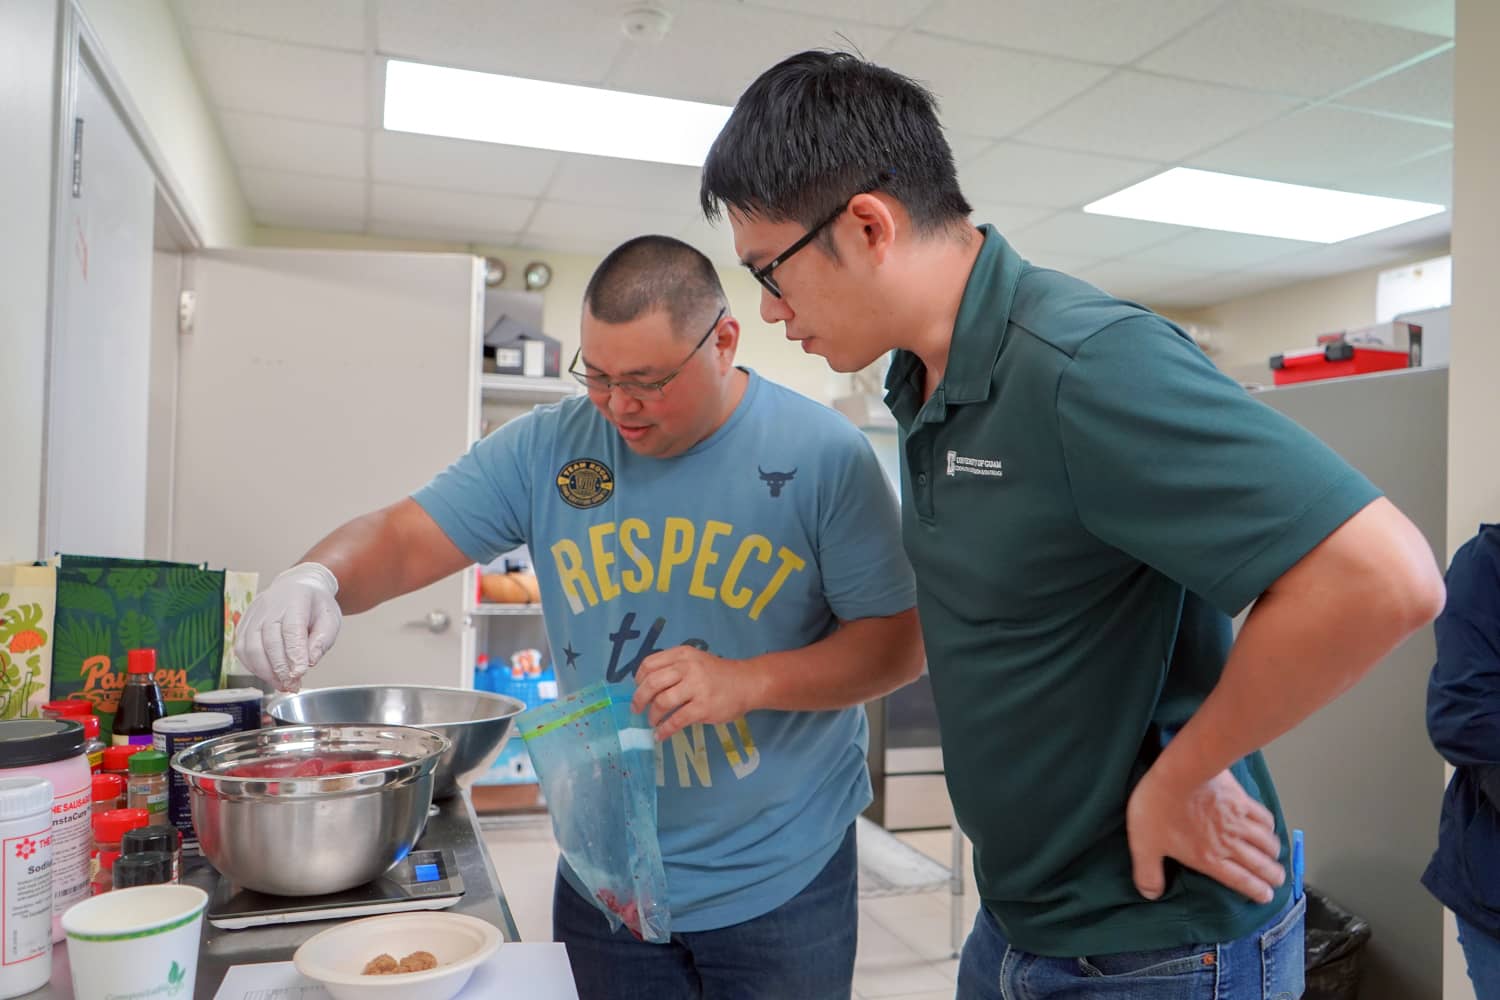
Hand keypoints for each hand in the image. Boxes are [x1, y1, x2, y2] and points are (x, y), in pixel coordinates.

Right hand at [234, 563, 341, 691]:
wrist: (298, 586)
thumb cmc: (315, 605)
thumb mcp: (330, 619)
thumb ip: (322, 640)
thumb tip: (309, 662)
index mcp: (295, 599)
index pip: (292, 629)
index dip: (294, 654)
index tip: (299, 673)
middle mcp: (269, 605)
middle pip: (269, 640)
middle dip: (280, 668)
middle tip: (293, 685)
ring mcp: (253, 614)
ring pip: (250, 648)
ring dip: (265, 672)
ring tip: (282, 684)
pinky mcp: (242, 624)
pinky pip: (241, 649)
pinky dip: (253, 667)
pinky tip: (269, 674)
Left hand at [630, 646, 758, 741]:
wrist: (747, 683)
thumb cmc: (717, 674)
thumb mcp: (694, 660)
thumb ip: (673, 667)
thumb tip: (645, 686)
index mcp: (682, 655)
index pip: (649, 664)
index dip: (638, 678)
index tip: (638, 688)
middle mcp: (688, 668)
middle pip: (651, 683)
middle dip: (639, 699)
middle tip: (636, 709)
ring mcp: (696, 688)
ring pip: (662, 702)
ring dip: (652, 715)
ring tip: (652, 721)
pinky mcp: (703, 708)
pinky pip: (676, 721)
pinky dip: (664, 730)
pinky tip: (660, 735)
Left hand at [1126, 765, 1284, 903]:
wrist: (1178, 772)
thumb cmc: (1159, 806)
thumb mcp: (1144, 845)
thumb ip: (1148, 873)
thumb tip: (1151, 894)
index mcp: (1208, 858)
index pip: (1240, 880)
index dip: (1257, 891)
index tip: (1268, 896)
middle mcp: (1229, 843)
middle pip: (1259, 864)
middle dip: (1272, 875)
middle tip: (1279, 880)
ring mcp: (1238, 821)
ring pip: (1265, 842)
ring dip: (1274, 853)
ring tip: (1276, 857)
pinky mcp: (1241, 799)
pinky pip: (1263, 817)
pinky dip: (1270, 826)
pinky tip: (1269, 827)